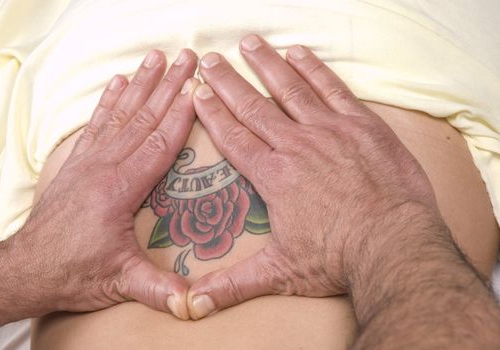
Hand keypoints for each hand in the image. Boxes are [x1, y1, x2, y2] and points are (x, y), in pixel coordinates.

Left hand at [10, 49, 198, 319]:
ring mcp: (89, 161)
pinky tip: (118, 83)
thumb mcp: (119, 282)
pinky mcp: (78, 163)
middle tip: (188, 58)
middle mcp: (103, 167)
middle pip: (143, 118)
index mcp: (119, 190)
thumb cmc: (73, 273)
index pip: (158, 144)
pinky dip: (110, 100)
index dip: (180, 116)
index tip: (198, 89)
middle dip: (168, 86)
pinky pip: (98, 124)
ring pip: (121, 114)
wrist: (27, 268)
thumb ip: (156, 288)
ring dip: (141, 84)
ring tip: (156, 57)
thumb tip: (192, 303)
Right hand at [186, 35, 442, 318]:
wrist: (393, 245)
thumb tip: (194, 305)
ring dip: (266, 65)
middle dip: (229, 82)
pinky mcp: (360, 125)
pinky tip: (299, 53)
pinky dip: (313, 69)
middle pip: (254, 107)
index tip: (199, 94)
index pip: (235, 137)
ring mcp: (328, 131)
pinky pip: (332, 89)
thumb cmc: (337, 258)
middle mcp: (296, 146)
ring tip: (249, 44)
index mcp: (274, 176)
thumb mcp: (280, 273)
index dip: (213, 114)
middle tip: (210, 61)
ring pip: (290, 89)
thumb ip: (234, 283)